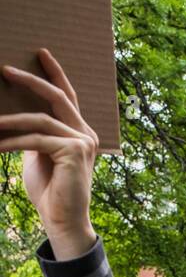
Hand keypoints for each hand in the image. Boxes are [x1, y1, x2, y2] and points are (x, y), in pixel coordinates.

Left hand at [0, 50, 96, 259]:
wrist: (63, 223)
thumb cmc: (50, 193)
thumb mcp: (38, 156)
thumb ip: (34, 135)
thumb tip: (15, 115)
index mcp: (80, 134)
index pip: (67, 98)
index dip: (55, 74)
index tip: (40, 53)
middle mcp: (86, 135)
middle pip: (58, 98)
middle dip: (31, 80)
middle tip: (5, 69)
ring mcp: (83, 142)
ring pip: (40, 120)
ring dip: (10, 120)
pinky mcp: (74, 152)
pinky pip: (36, 139)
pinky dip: (13, 142)